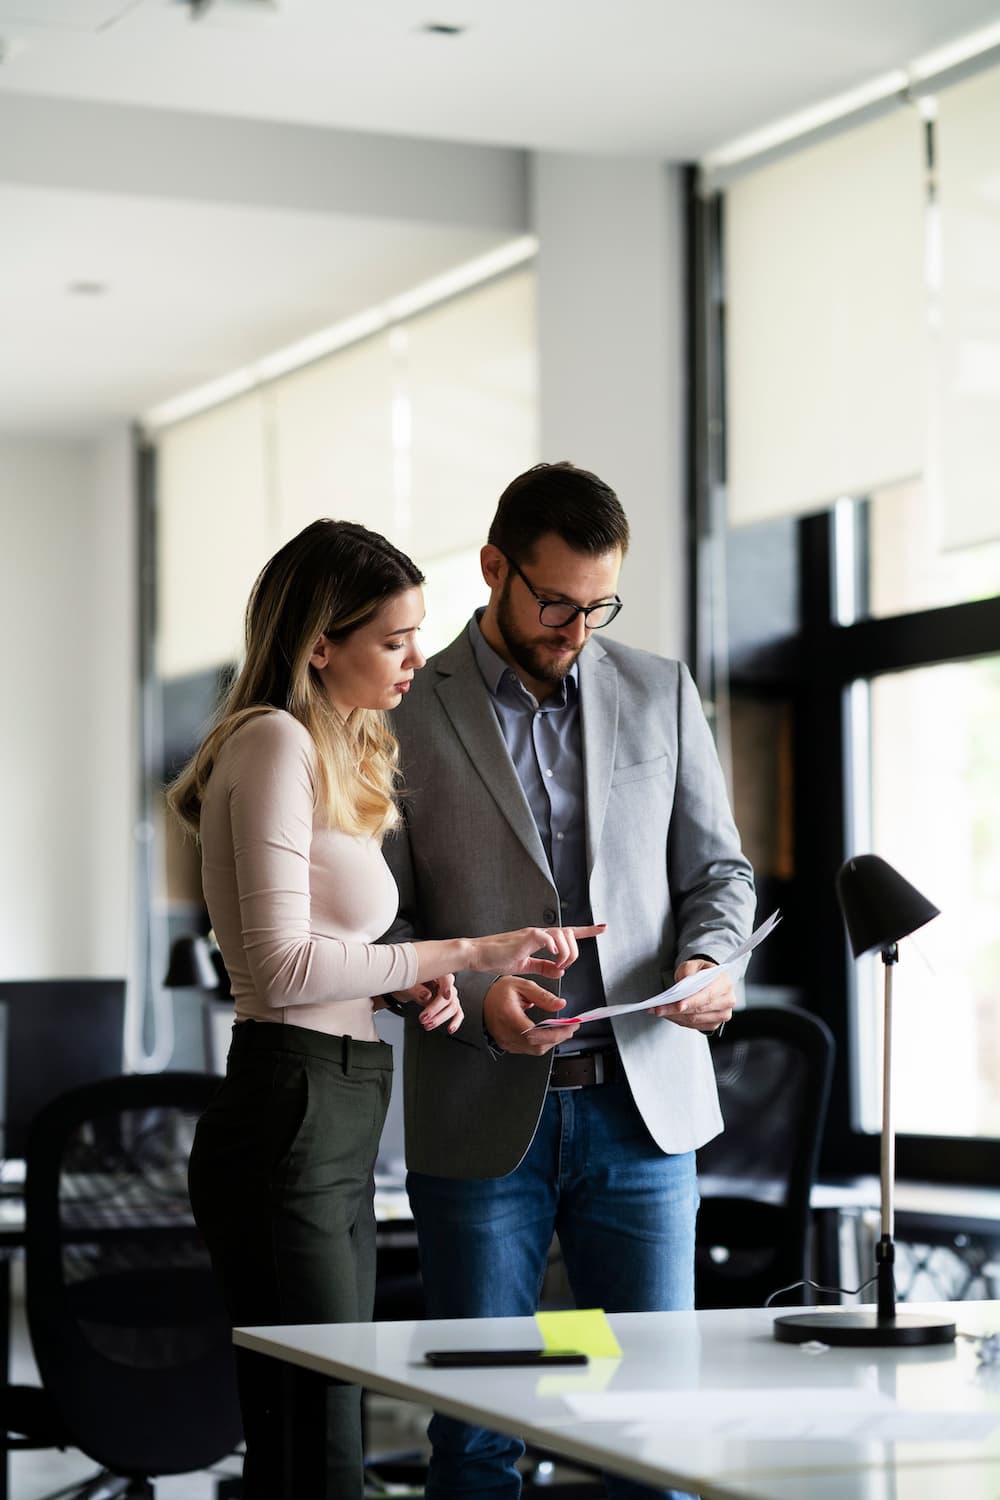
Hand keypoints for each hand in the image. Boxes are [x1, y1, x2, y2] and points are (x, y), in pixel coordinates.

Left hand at [381, 977, 463, 1034]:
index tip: (445, 996)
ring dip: (440, 1018)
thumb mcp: (406, 984)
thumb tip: (426, 995)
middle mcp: (446, 983)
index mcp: (436, 972)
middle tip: (423, 1018)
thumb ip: (416, 989)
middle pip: (449, 996)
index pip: (447, 977)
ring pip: (452, 1006)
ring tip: (427, 1025)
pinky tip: (450, 1028)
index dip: (447, 987)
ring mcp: (449, 994)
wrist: (405, 988)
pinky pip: (457, 1013)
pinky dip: (455, 1021)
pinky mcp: (449, 1004)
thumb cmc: (406, 981)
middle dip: (436, 1009)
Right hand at [471, 924, 605, 978]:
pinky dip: (554, 948)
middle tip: (563, 968)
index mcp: (540, 939)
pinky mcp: (526, 937)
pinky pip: (547, 938)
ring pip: (562, 935)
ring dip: (565, 954)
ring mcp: (533, 934)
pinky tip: (553, 958)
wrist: (478, 955)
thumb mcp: (525, 966)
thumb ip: (543, 967)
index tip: (603, 928)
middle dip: (574, 952)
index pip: (568, 932)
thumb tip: (560, 971)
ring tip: (557, 966)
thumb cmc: (497, 959)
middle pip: (570, 933)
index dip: (587, 931)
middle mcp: (540, 933)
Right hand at [483, 976, 580, 1055]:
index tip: (571, 1026)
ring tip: (562, 1030)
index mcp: (509, 1017)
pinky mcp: (507, 1044)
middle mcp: (506, 1033)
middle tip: (570, 1027)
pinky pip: (528, 1049)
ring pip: (534, 1050)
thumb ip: (543, 996)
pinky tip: (548, 1033)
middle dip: (558, 1038)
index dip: (556, 1034)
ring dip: (551, 1041)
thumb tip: (560, 1004)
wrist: (481, 999)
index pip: (536, 1034)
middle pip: (537, 1046)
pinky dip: (541, 1043)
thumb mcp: (522, 986)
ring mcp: (506, 1041)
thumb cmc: (498, 991)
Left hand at [650, 960, 734, 1032]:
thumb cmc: (702, 972)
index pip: (707, 995)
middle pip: (699, 1010)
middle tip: (659, 1008)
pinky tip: (668, 1015)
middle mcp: (727, 1000)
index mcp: (725, 983)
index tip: (677, 1005)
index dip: (692, 1001)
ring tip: (659, 1011)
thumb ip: (688, 970)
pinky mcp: (714, 1024)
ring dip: (674, 1016)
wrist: (709, 981)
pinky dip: (679, 1020)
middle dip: (676, 1010)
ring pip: (694, 1020)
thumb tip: (683, 981)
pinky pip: (693, 1025)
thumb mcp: (694, 964)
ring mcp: (722, 1014)